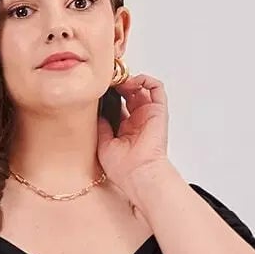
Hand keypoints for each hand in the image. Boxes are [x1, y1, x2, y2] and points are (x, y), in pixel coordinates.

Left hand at [97, 72, 169, 198]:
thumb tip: (95, 112)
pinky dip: (145, 79)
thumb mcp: (103, 145)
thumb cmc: (123, 168)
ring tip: (118, 81)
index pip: (119, 104)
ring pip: (142, 88)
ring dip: (130, 80)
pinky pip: (156, 88)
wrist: (138, 174)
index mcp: (126, 129)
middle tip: (107, 81)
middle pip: (130, 93)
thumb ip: (101, 127)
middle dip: (119, 84)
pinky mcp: (159, 111)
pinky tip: (132, 82)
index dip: (110, 94)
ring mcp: (149, 115)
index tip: (99, 89)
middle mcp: (138, 120)